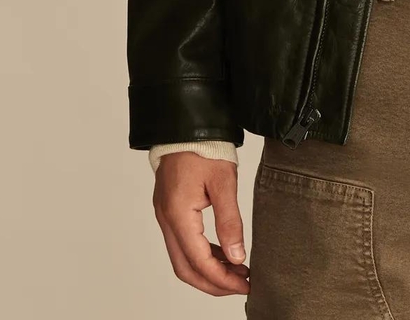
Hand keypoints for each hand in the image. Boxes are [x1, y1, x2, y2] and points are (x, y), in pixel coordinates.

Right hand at [152, 152, 250, 295]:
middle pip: (186, 268)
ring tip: (237, 271)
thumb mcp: (224, 182)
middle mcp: (166, 220)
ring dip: (208, 271)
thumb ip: (230, 221)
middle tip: (241, 285)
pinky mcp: (170, 211)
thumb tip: (238, 256)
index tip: (244, 284)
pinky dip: (202, 255)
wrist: (186, 125)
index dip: (222, 278)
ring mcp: (165, 216)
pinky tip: (223, 254)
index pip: (199, 261)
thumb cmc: (204, 147)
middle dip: (214, 283)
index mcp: (178, 214)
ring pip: (182, 259)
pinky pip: (183, 243)